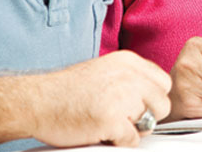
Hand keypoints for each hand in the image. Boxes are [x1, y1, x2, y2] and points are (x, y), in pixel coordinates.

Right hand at [28, 50, 170, 147]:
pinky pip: (132, 140)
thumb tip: (151, 94)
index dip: (152, 98)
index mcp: (127, 60)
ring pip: (150, 123)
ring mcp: (121, 96)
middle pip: (162, 104)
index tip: (138, 104)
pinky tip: (101, 130)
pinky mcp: (112, 119)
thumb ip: (129, 77)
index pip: (163, 82)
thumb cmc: (66, 89)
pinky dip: (118, 141)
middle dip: (147, 116)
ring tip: (109, 122)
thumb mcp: (103, 70)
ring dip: (132, 129)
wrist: (37, 100)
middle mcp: (128, 75)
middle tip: (124, 118)